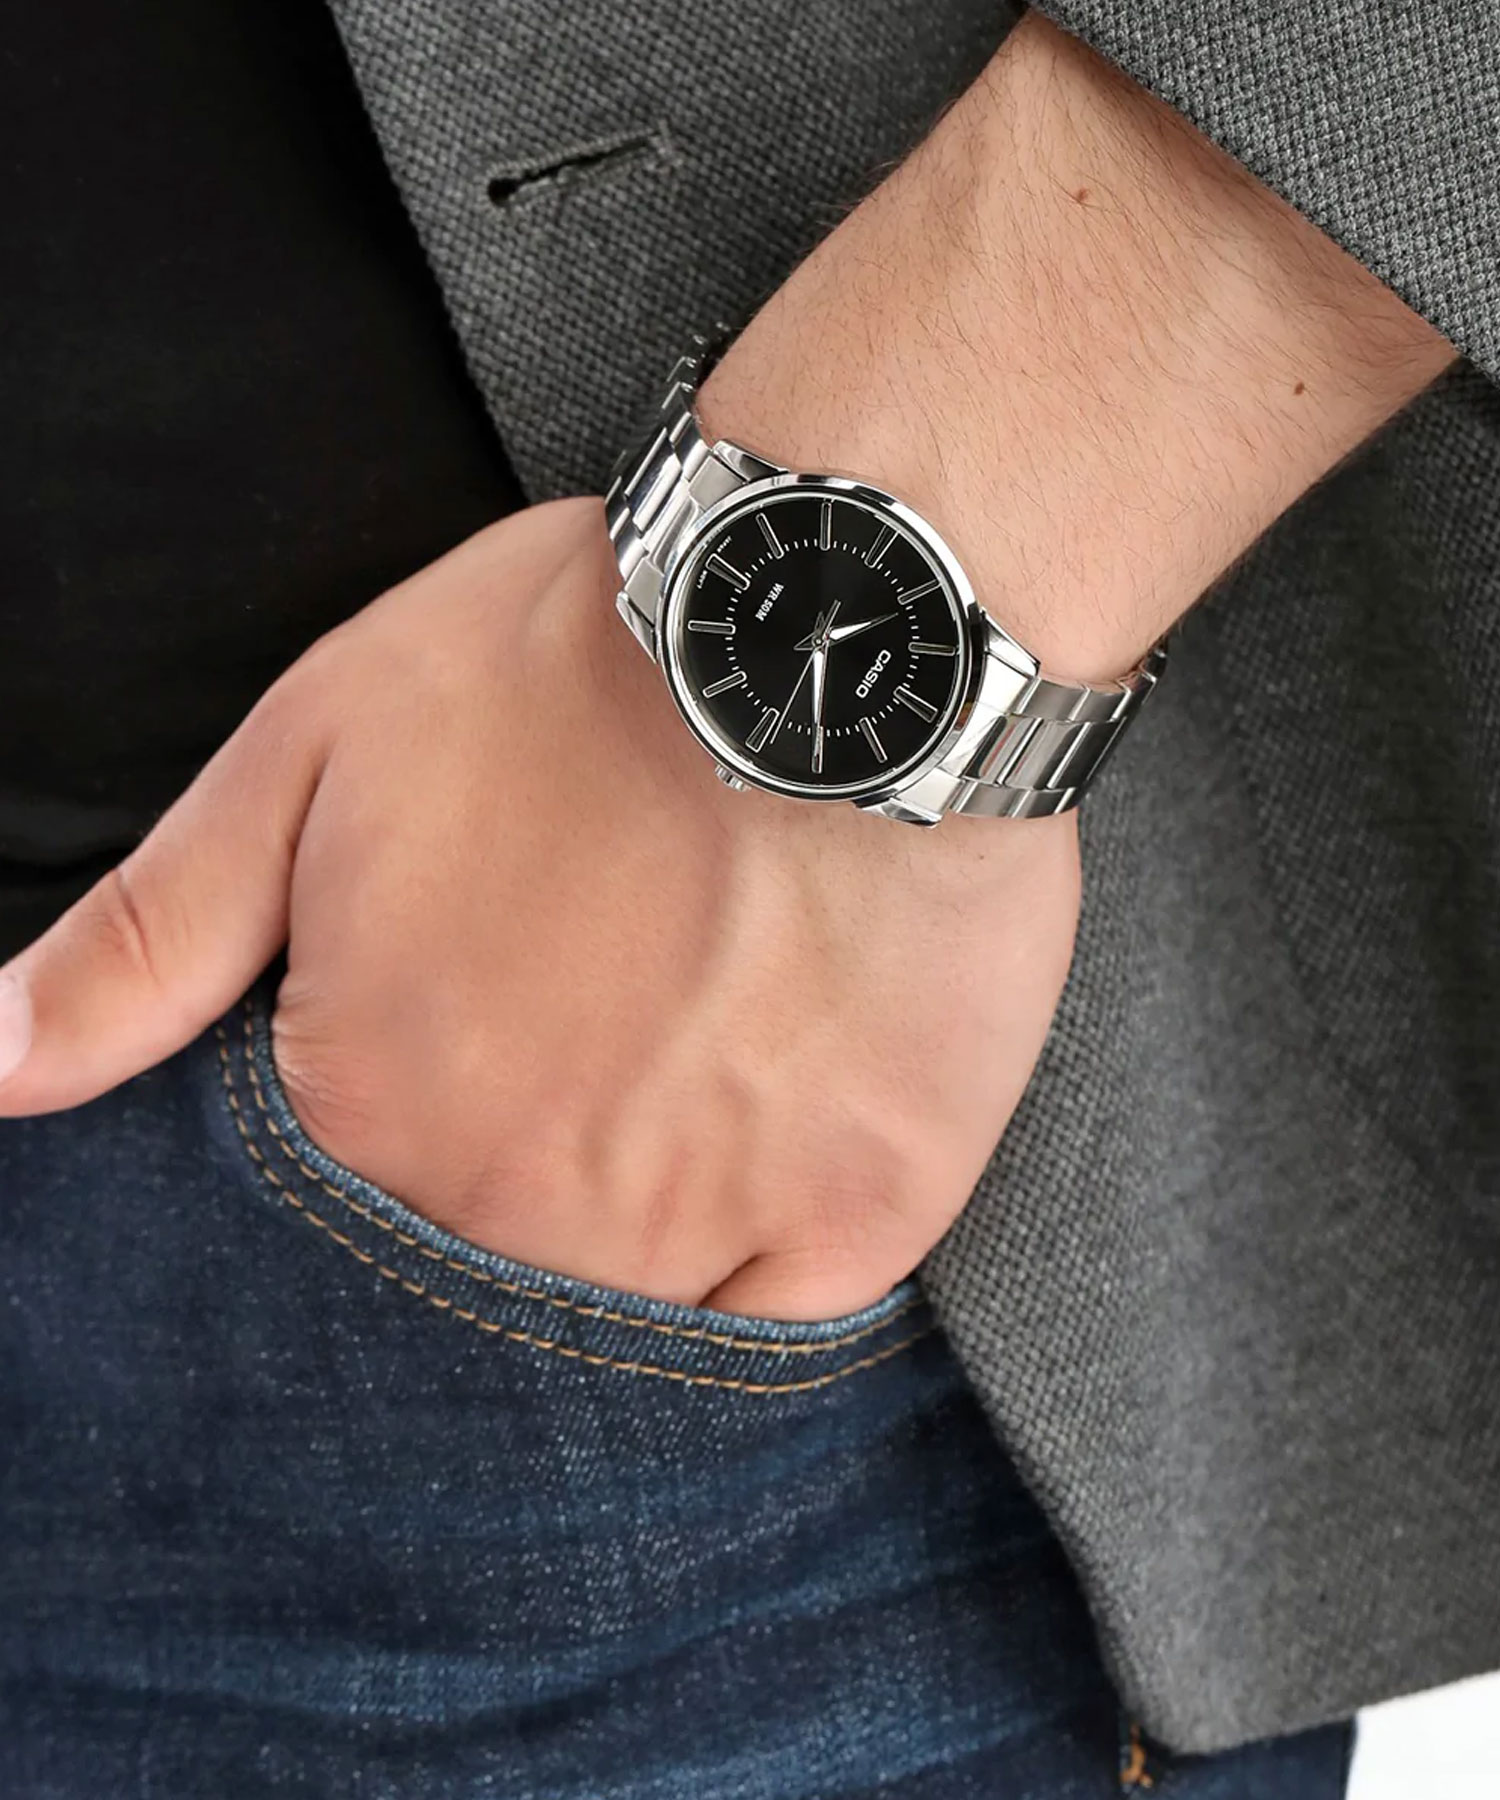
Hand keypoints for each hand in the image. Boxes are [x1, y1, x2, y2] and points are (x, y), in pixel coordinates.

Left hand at [0, 499, 1080, 1319]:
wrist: (841, 621)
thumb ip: (149, 942)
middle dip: (521, 1188)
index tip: (477, 1051)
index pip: (346, 1240)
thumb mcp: (313, 753)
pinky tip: (767, 1139)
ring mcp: (707, 1222)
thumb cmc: (578, 666)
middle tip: (594, 1041)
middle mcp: (528, 1209)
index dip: (410, 1141)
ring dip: (641, 1225)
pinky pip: (786, 1322)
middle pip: (496, 1286)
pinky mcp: (866, 1203)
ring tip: (684, 1068)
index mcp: (381, 1113)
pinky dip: (768, 1264)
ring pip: (634, 1320)